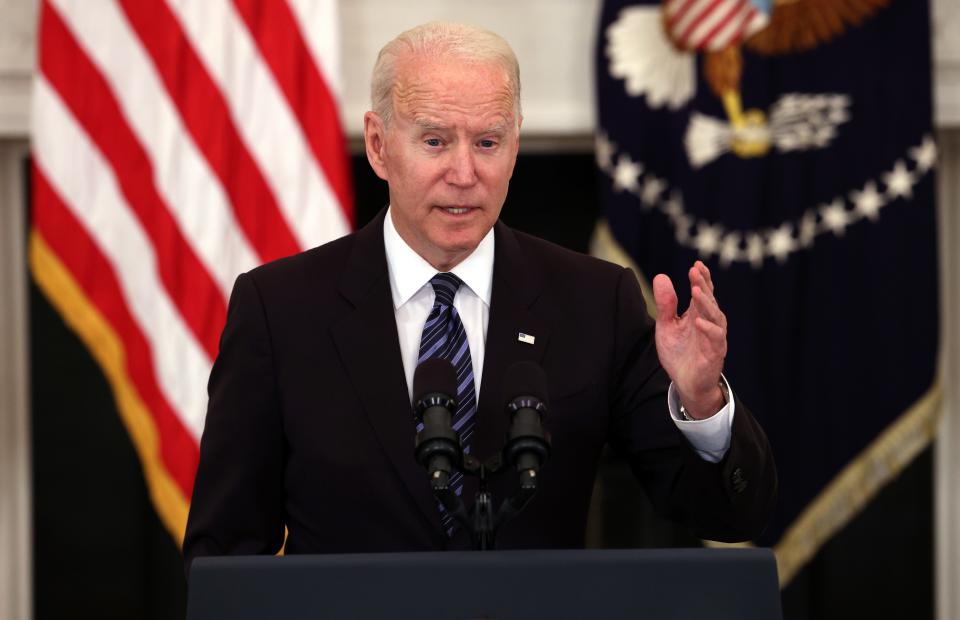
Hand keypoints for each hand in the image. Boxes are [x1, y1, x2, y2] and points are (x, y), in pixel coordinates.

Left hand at [652, 261, 726, 418]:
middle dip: (703, 285)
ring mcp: (714, 338)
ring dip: (707, 303)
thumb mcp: (667, 326)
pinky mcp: (715, 354)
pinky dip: (708, 330)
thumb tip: (661, 276)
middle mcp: (708, 323)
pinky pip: (715, 339)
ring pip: (716, 317)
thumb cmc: (678, 353)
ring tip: (696, 290)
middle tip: (695, 272)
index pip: (702, 292)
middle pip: (709, 300)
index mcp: (697, 314)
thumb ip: (665, 304)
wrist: (685, 383)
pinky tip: (699, 322)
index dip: (701, 278)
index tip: (696, 265)